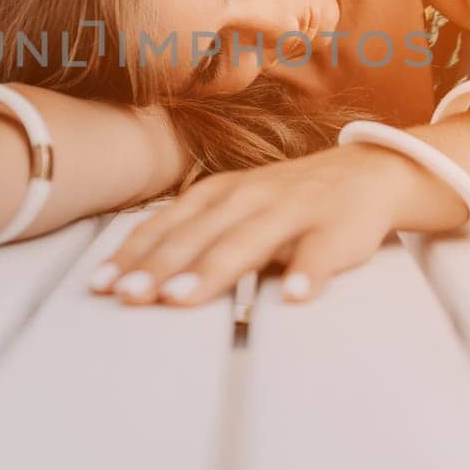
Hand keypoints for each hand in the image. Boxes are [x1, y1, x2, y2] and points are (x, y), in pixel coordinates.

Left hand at [88, 143, 407, 305]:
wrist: (366, 171)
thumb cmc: (285, 198)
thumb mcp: (232, 205)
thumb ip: (190, 233)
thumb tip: (131, 272)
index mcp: (220, 193)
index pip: (167, 225)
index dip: (135, 254)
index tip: (104, 285)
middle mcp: (250, 197)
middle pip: (199, 235)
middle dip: (161, 266)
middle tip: (131, 297)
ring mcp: (293, 210)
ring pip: (249, 241)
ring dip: (213, 269)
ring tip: (182, 298)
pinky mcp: (337, 228)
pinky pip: (321, 253)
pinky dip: (308, 273)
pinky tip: (293, 297)